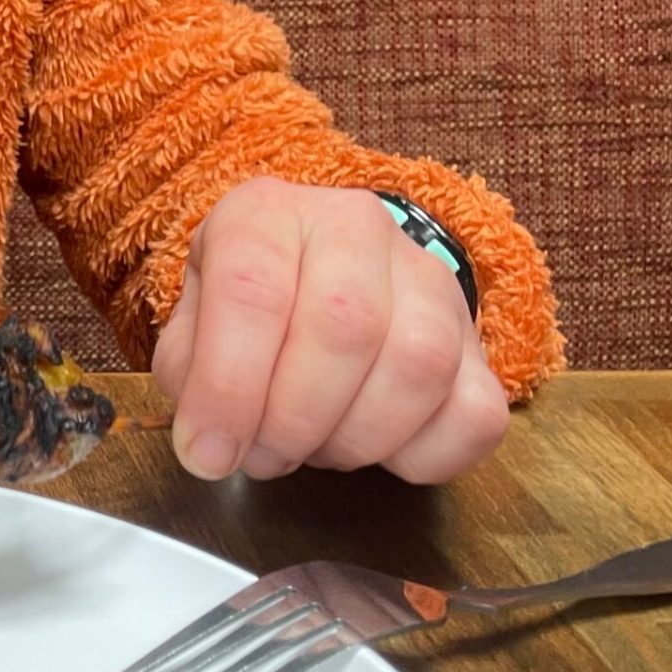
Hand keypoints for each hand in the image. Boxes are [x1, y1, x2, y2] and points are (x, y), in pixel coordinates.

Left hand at [151, 178, 507, 484]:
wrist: (320, 278)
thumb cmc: (248, 307)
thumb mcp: (194, 324)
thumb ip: (192, 378)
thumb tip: (210, 448)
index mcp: (267, 213)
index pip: (252, 289)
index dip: (228, 386)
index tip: (209, 453)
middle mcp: (356, 227)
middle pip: (345, 327)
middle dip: (294, 420)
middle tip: (265, 454)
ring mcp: (431, 280)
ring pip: (419, 367)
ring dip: (356, 439)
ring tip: (314, 447)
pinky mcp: (479, 343)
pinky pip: (475, 415)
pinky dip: (421, 457)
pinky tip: (375, 449)